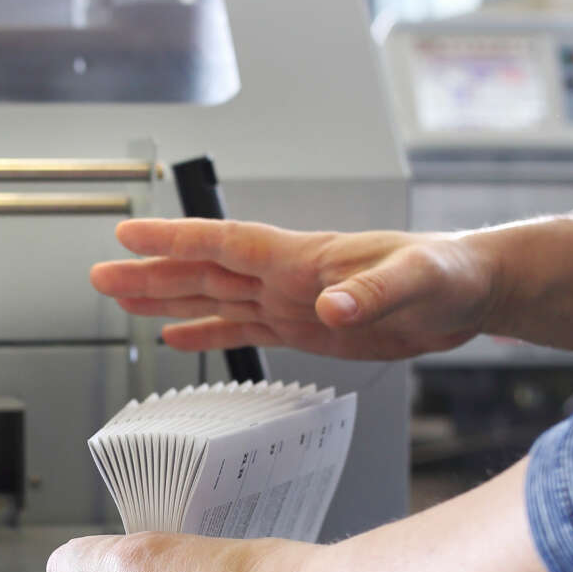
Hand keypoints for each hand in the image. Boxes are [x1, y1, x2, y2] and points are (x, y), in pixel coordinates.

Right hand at [91, 218, 500, 360]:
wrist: (472, 293)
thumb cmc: (450, 272)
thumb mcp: (418, 282)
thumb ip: (374, 292)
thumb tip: (330, 306)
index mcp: (305, 258)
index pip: (226, 243)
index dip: (176, 240)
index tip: (129, 233)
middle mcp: (288, 277)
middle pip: (204, 271)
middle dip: (151, 273)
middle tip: (100, 275)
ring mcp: (292, 301)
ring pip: (214, 298)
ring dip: (167, 300)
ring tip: (120, 299)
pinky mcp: (305, 328)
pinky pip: (242, 329)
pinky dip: (207, 333)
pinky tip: (177, 338)